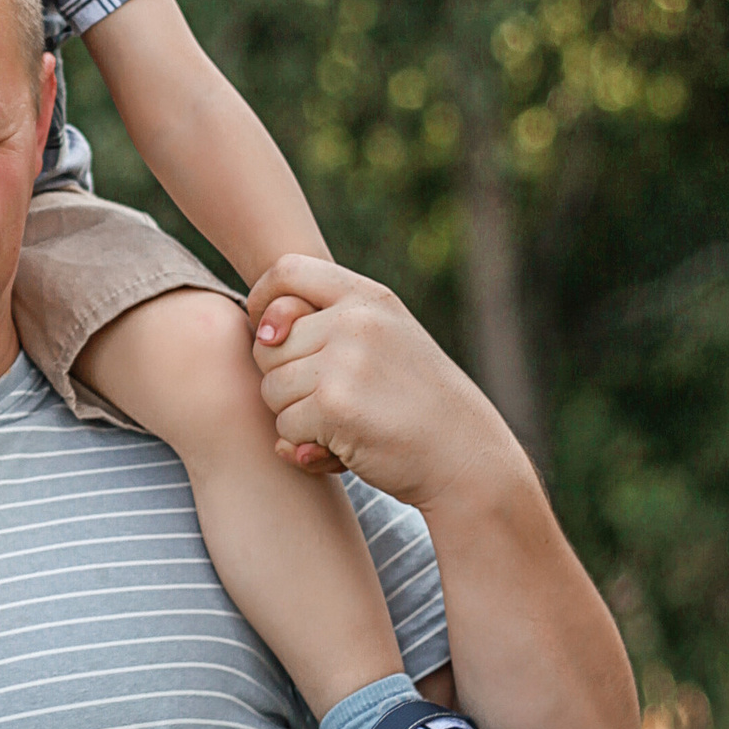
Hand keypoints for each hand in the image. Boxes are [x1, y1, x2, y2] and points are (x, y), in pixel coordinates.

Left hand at [242, 255, 515, 515]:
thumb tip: (262, 333)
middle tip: (328, 401)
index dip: (264, 301)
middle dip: (283, 381)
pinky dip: (305, 447)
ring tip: (342, 424)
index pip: (287, 270)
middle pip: (267, 346)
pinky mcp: (336, 406)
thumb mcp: (387, 345)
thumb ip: (328, 328)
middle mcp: (356, 320)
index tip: (270, 334)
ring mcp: (346, 361)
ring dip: (295, 418)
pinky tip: (345, 448)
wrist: (466, 458)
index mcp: (369, 298)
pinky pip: (285, 427)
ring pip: (270, 390)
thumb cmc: (419, 406)